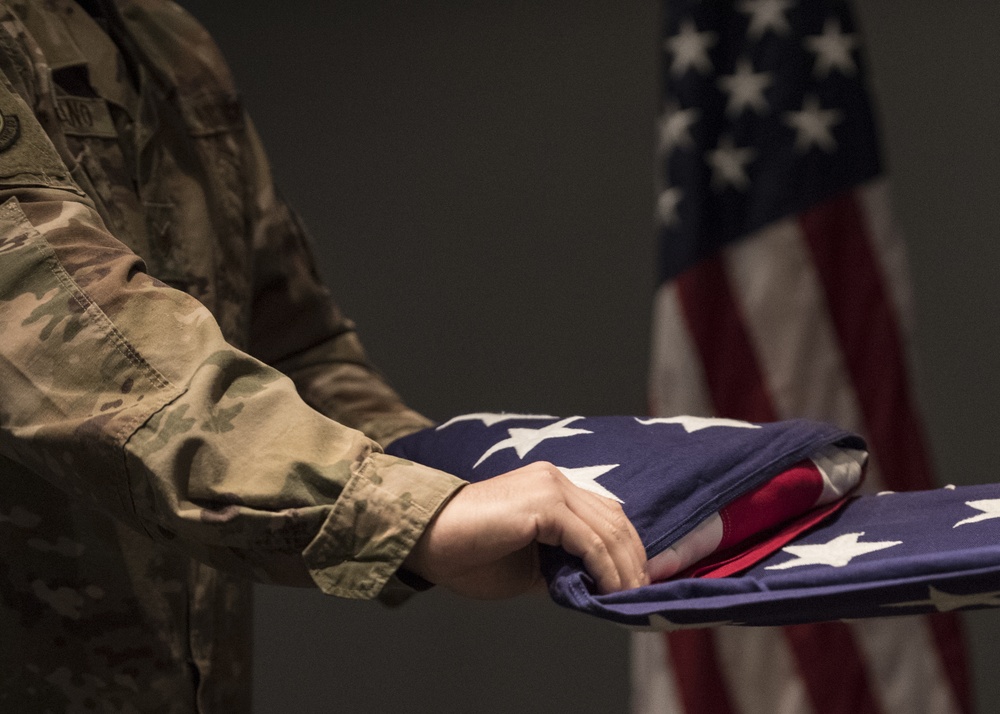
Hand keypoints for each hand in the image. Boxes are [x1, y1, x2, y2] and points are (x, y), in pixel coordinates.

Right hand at [402, 461, 648, 598]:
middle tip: (641, 596)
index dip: (627, 548)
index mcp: (550, 487)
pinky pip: (590, 540)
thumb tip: (597, 586)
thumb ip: (562, 566)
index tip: (635, 583)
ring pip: (609, 530)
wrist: (426, 541)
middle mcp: (554, 479)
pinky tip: (610, 591)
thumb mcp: (527, 566)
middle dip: (634, 560)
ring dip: (625, 569)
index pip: (605, 514)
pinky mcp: (544, 503)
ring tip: (629, 599)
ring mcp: (550, 486)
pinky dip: (607, 569)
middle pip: (615, 519)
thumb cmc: (465, 554)